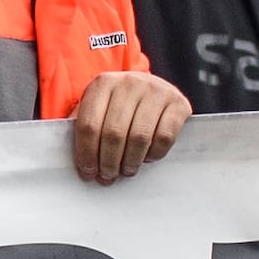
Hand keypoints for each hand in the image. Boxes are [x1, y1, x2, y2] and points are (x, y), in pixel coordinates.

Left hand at [67, 68, 191, 185]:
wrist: (152, 88)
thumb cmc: (118, 105)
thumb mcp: (97, 107)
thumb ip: (84, 128)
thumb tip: (80, 163)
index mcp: (102, 83)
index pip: (89, 125)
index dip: (86, 153)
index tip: (88, 171)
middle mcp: (130, 83)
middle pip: (114, 133)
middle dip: (108, 162)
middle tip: (107, 176)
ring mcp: (157, 91)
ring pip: (139, 137)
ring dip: (130, 162)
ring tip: (125, 170)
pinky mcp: (178, 103)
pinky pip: (164, 138)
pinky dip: (154, 154)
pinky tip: (146, 157)